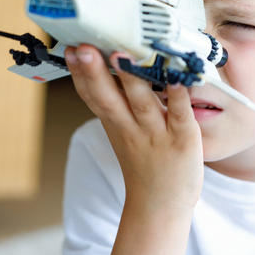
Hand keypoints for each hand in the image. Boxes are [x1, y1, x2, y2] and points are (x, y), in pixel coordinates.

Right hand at [64, 45, 203, 212]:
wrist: (161, 206)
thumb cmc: (144, 164)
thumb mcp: (120, 132)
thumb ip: (115, 104)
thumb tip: (107, 69)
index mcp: (115, 123)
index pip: (93, 95)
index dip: (80, 73)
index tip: (71, 48)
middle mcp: (131, 128)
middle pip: (108, 98)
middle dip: (95, 72)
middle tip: (85, 48)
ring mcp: (157, 134)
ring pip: (142, 103)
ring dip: (132, 80)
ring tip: (122, 56)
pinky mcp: (183, 139)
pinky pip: (179, 114)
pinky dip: (178, 97)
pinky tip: (178, 78)